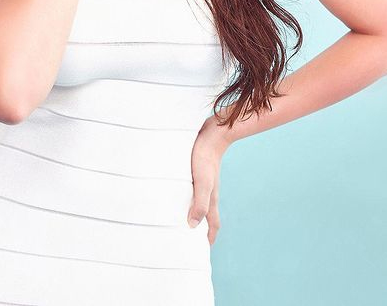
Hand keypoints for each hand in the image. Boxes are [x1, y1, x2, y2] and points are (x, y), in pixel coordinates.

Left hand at [187, 118, 231, 245]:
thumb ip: (199, 203)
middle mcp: (208, 192)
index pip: (212, 224)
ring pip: (197, 201)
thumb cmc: (206, 158)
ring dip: (190, 211)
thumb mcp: (202, 182)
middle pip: (205, 215)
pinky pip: (191, 189)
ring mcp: (203, 181)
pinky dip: (185, 196)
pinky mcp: (196, 171)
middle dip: (199, 228)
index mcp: (211, 199)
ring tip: (177, 218)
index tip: (201, 252)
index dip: (209, 238)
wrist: (212, 133)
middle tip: (186, 238)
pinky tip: (174, 192)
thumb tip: (192, 226)